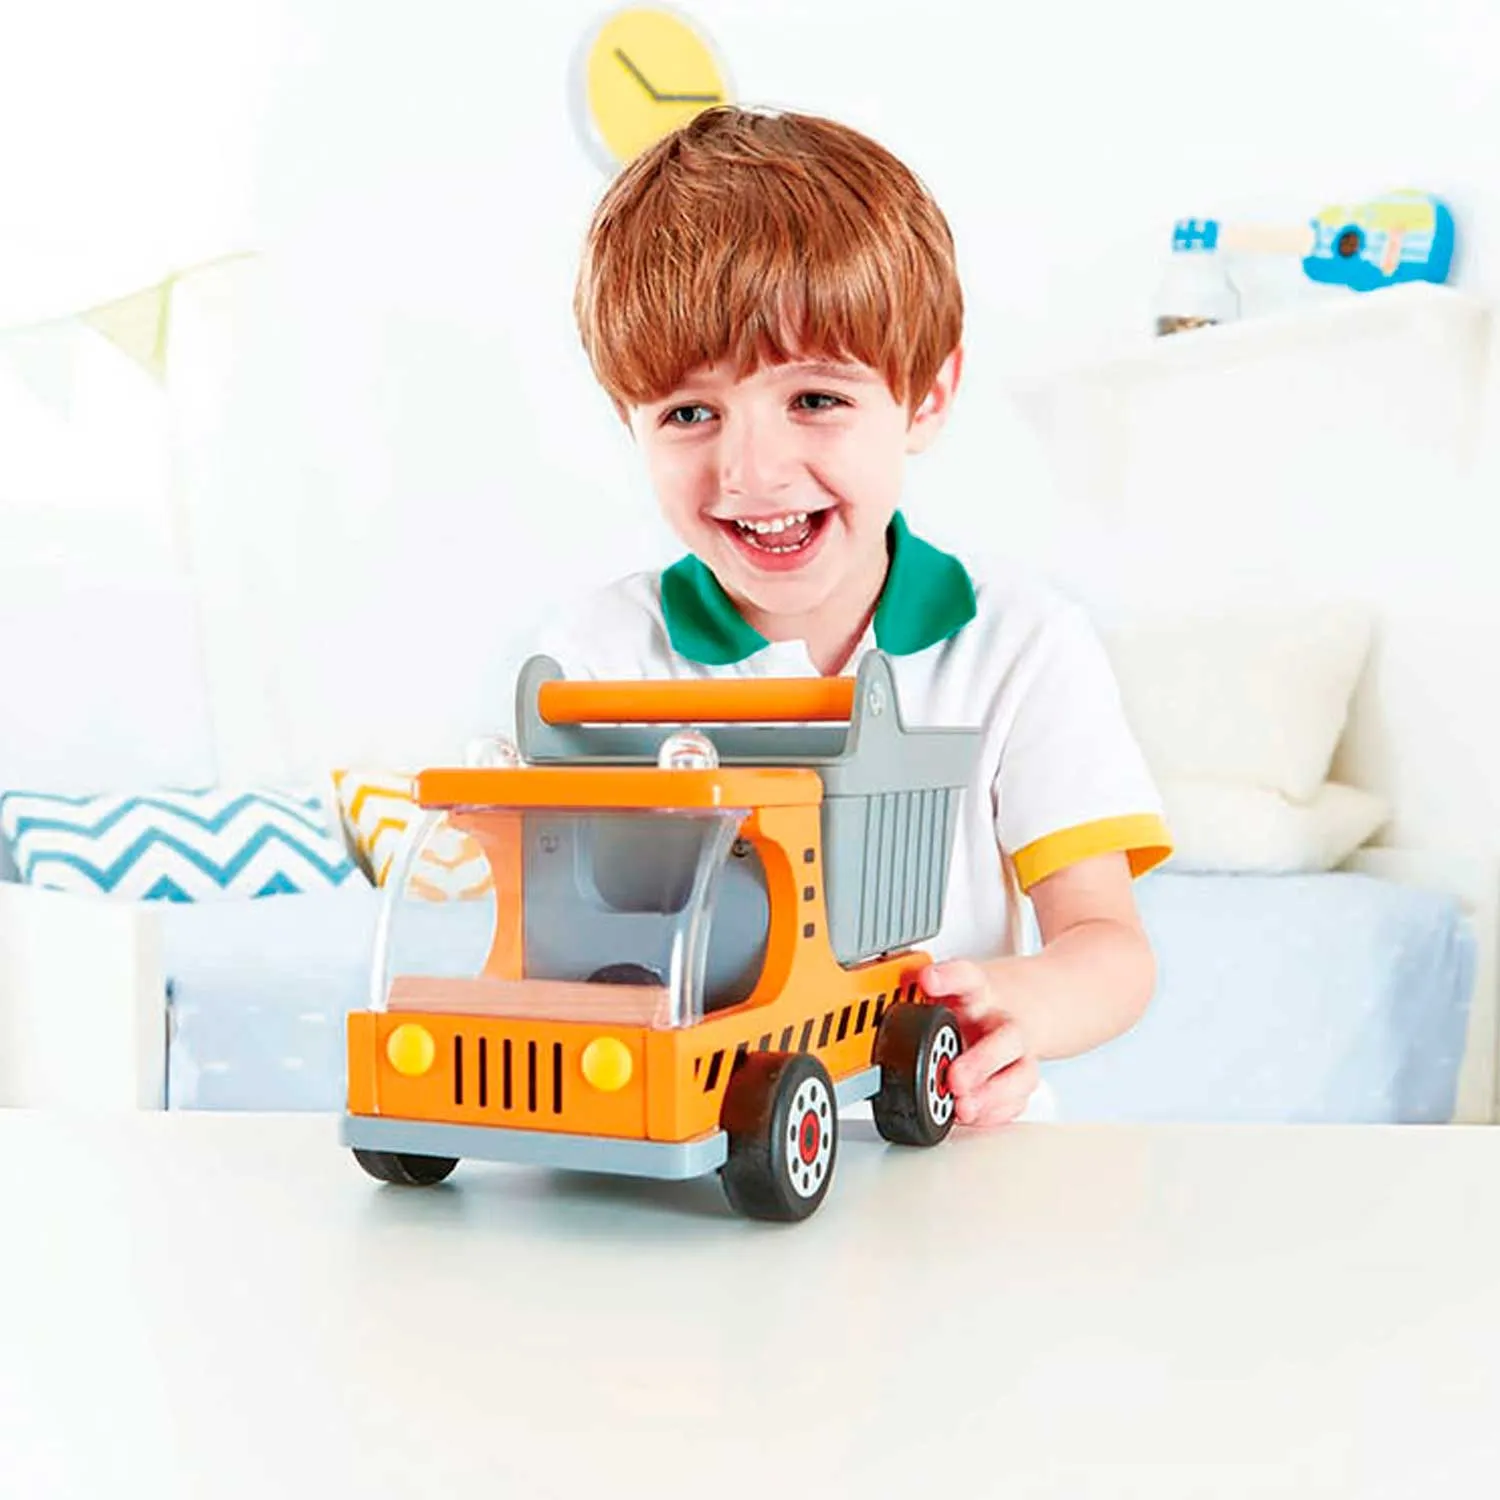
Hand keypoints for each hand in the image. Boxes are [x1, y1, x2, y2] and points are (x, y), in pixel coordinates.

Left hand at [918, 960, 1039, 1127]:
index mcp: (977, 992)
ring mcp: (1016, 1052)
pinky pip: (1019, 1099)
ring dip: (992, 1095)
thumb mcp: (943, 989)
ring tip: (964, 1107)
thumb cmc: (970, 1005)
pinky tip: (975, 1116)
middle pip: (1006, 1036)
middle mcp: (1001, 1021)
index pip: (967, 976)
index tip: (928, 979)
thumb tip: (884, 995)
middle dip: (981, 1061)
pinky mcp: (1021, 1078)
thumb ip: (916, 993)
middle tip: (955, 1079)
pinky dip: (997, 1112)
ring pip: (1021, 1073)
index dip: (948, 977)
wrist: (1015, 1007)